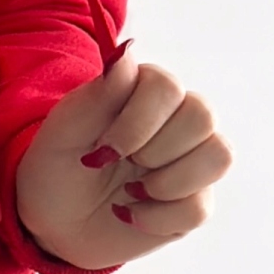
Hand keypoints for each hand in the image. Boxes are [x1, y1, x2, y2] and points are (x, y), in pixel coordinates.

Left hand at [14, 51, 231, 271]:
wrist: (55, 223)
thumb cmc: (57, 167)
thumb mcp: (64, 130)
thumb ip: (99, 92)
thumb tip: (126, 49)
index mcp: (143, 90)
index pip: (168, 87)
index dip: (138, 122)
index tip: (103, 149)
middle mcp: (176, 117)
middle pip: (203, 116)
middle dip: (152, 151)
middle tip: (116, 164)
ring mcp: (191, 158)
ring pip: (219, 155)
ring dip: (165, 183)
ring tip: (128, 190)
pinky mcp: (195, 199)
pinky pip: (201, 206)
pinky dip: (156, 217)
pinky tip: (130, 213)